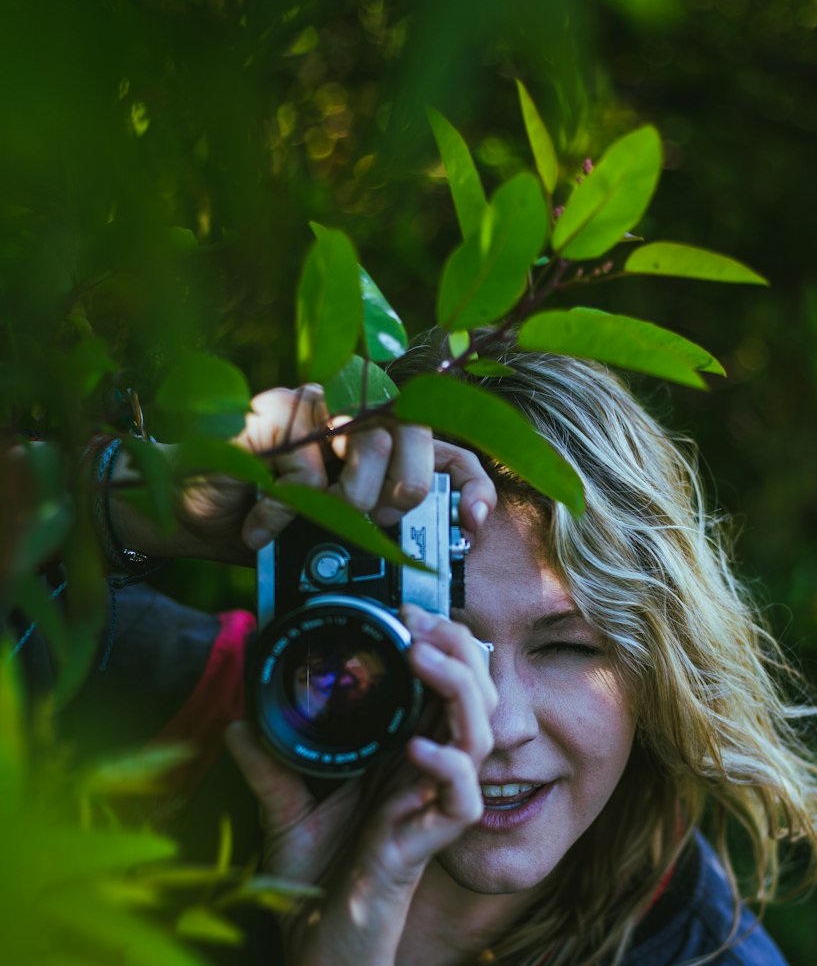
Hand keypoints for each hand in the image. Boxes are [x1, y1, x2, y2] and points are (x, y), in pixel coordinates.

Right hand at [111, 383, 497, 562]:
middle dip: (397, 498)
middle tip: (363, 525)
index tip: (472, 525)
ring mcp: (319, 408)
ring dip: (340, 507)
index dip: (472, 488)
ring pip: (370, 447)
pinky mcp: (276, 410)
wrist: (196, 517)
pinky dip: (281, 514)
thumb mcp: (342, 542)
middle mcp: (360, 418)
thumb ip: (386, 536)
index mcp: (387, 449)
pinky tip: (260, 526)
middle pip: (417, 439)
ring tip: (305, 525)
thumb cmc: (275, 529)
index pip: (451, 454)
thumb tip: (439, 557)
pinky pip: (305, 466)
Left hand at [225, 607, 497, 965]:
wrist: (316, 957)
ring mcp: (431, 810)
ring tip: (424, 659)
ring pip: (480, 739)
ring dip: (460, 691)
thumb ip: (270, 766)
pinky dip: (447, 770)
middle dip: (460, 653)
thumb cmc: (313, 889)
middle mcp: (424, 779)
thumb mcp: (284, 813)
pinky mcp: (426, 847)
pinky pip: (463, 803)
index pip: (442, 690)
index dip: (438, 645)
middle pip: (476, 701)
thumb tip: (239, 720)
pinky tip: (417, 749)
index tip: (407, 611)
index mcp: (400, 761)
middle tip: (423, 624)